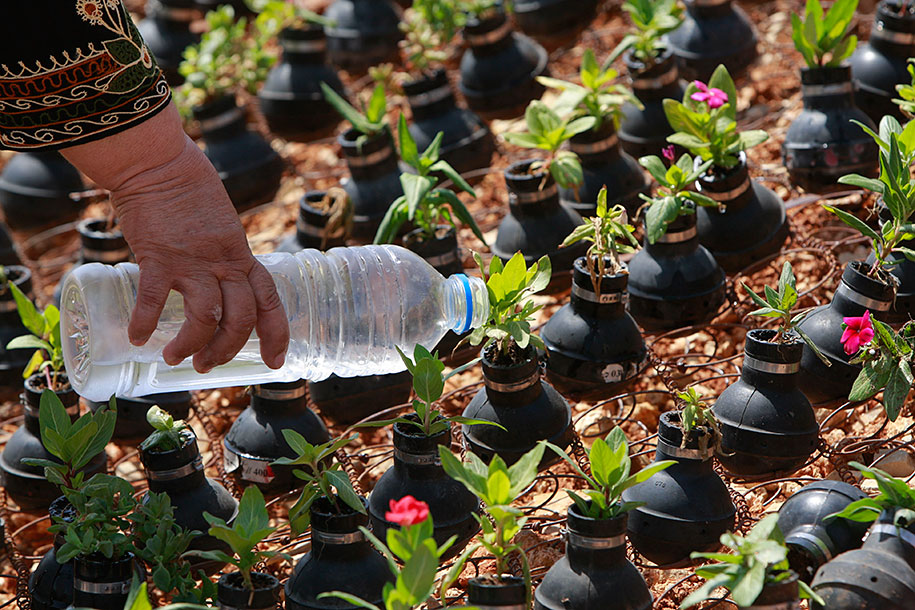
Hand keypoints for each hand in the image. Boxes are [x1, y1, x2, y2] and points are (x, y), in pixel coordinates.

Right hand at [61, 103, 288, 372]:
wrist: (159, 163)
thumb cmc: (188, 193)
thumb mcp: (221, 228)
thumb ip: (222, 256)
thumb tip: (216, 285)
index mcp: (241, 256)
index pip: (270, 302)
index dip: (276, 334)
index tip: (275, 361)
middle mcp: (225, 262)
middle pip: (241, 318)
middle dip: (227, 349)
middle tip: (206, 365)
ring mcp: (194, 261)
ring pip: (206, 317)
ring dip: (191, 345)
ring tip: (174, 358)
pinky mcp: (160, 256)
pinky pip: (156, 299)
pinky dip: (145, 323)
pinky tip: (137, 337)